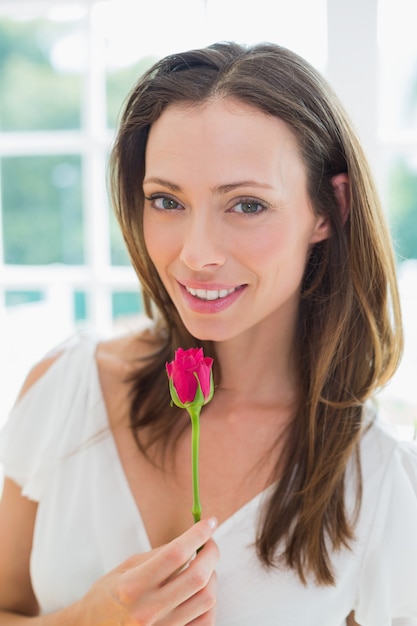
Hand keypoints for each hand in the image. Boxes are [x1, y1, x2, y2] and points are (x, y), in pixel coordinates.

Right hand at [73, 517, 218, 625]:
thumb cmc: (106, 598)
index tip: (209, 523)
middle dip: (211, 554)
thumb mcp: (124, 568)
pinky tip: (200, 591)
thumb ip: (158, 555)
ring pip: (206, 599)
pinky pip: (205, 621)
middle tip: (210, 543)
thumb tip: (190, 540)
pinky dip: (209, 602)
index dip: (197, 534)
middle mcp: (148, 611)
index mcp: (133, 587)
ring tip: (203, 568)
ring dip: (212, 577)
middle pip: (197, 577)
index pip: (175, 554)